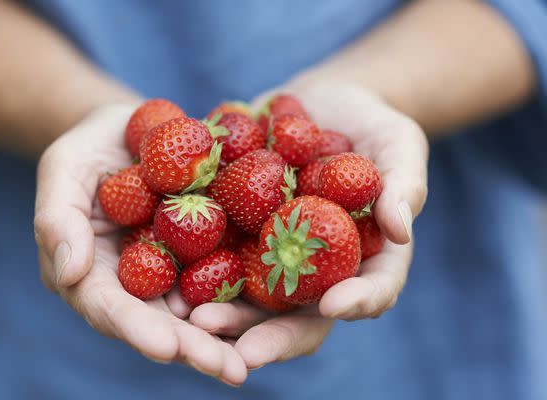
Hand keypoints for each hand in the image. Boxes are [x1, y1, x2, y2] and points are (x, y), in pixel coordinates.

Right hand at [34, 104, 247, 385]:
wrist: (132, 129)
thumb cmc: (87, 149)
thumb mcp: (62, 170)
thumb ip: (57, 219)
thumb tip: (68, 274)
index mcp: (93, 275)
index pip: (110, 308)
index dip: (137, 328)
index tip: (166, 347)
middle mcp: (135, 285)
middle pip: (161, 323)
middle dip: (192, 348)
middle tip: (228, 370)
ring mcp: (174, 273)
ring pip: (199, 313)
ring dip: (226, 338)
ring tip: (253, 360)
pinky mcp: (208, 253)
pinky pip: (229, 278)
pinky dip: (249, 298)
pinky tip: (280, 314)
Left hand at [189, 82, 427, 368]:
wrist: (316, 103)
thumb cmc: (372, 124)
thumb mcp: (398, 143)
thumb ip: (405, 184)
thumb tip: (401, 230)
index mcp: (363, 259)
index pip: (369, 291)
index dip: (356, 302)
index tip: (334, 305)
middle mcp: (314, 270)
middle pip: (298, 314)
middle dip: (271, 334)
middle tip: (244, 351)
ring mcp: (272, 256)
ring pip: (250, 299)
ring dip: (225, 315)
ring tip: (195, 320)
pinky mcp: (236, 234)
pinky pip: (213, 258)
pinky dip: (192, 272)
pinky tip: (165, 278)